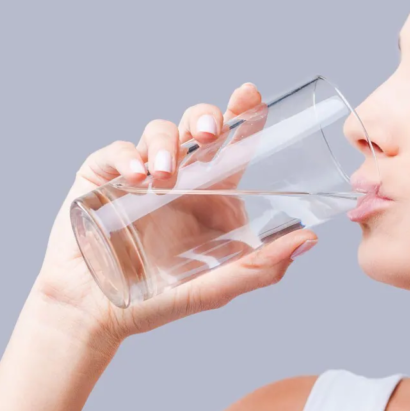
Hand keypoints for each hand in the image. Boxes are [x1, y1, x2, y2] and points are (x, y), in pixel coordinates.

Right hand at [31, 83, 318, 346]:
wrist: (100, 315)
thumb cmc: (163, 299)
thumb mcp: (219, 286)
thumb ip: (263, 266)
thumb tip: (309, 241)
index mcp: (213, 190)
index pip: (233, 142)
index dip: (243, 112)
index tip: (251, 95)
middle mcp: (180, 174)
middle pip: (198, 124)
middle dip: (205, 117)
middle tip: (210, 134)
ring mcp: (142, 173)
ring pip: (158, 131)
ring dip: (165, 143)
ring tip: (165, 174)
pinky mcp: (102, 177)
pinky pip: (116, 152)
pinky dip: (127, 157)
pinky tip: (137, 177)